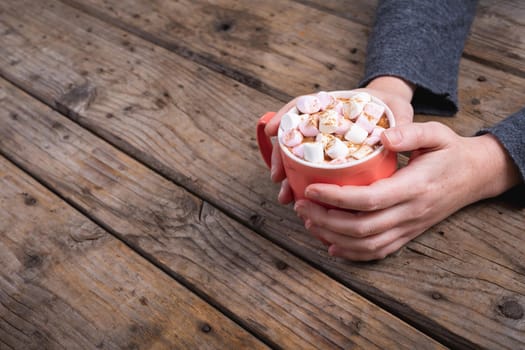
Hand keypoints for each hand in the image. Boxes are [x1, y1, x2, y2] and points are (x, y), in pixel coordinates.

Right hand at [265, 76, 414, 203]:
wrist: (395, 116)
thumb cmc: (393, 110)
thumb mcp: (399, 111)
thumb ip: (400, 123)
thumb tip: (390, 140)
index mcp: (334, 105)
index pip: (302, 106)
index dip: (284, 116)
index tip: (271, 131)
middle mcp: (322, 123)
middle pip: (293, 136)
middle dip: (280, 157)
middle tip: (277, 177)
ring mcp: (323, 141)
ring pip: (297, 157)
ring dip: (288, 176)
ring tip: (286, 196)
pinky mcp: (329, 159)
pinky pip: (309, 171)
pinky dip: (301, 184)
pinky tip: (299, 199)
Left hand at [295, 122, 520, 260]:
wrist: (475, 176)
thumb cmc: (450, 152)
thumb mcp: (437, 133)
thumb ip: (411, 132)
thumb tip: (383, 137)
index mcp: (414, 187)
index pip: (369, 199)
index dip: (336, 197)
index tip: (309, 189)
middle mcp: (410, 213)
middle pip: (361, 228)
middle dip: (324, 220)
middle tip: (300, 205)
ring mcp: (409, 227)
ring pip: (366, 245)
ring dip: (332, 237)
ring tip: (308, 221)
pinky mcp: (408, 235)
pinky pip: (377, 252)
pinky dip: (351, 253)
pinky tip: (331, 245)